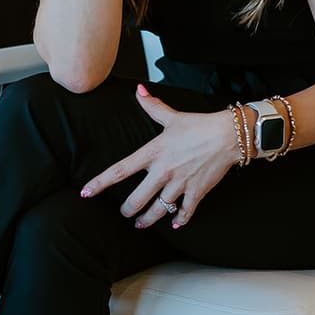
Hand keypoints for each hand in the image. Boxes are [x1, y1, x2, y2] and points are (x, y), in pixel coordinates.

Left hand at [80, 86, 240, 229]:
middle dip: (127, 211)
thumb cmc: (199, 125)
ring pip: (157, 211)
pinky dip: (179, 220)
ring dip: (147, 220)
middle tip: (125, 213)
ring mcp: (179, 184)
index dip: (101, 182)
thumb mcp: (172, 116)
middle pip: (136, 200)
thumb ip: (152, 106)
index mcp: (153, 153)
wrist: (228, 135)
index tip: (86, 192)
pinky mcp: (196, 192)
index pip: (120, 170)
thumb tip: (138, 91)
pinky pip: (184, 213)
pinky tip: (175, 224)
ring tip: (141, 224)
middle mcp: (162, 171)